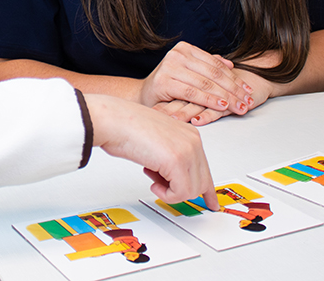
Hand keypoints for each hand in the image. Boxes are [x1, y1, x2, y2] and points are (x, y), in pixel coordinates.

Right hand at [84, 93, 217, 207]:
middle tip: (160, 185)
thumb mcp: (157, 141)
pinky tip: (153, 184)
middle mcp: (192, 141)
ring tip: (153, 179)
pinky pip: (180, 193)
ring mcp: (187, 150)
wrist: (113, 120)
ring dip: (171, 193)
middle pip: (202, 182)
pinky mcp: (176, 161)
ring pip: (193, 190)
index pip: (205, 169)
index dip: (207, 190)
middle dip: (180, 190)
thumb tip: (172, 178)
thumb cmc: (125, 127)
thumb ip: (171, 156)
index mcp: (189, 135)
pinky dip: (166, 195)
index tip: (210, 202)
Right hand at [139, 42, 251, 115]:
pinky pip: (193, 92)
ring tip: (239, 106)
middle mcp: (177, 54)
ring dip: (226, 96)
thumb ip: (207, 66)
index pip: (216, 64)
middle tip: (247, 101)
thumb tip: (230, 64)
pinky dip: (210, 99)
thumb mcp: (188, 73)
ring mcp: (170, 66)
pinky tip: (223, 105)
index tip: (248, 90)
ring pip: (206, 83)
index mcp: (185, 48)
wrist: (142, 97)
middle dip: (234, 89)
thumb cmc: (167, 86)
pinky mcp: (165, 81)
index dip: (235, 78)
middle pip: (214, 73)